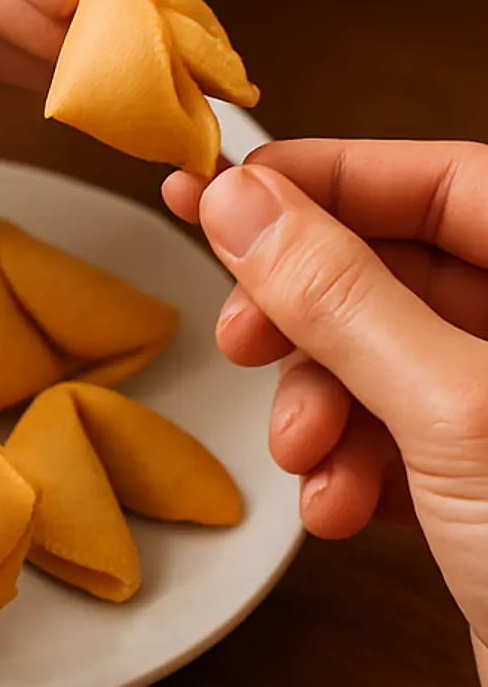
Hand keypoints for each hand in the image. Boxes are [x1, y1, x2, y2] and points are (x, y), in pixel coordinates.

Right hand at [165, 141, 487, 686]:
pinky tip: (343, 508)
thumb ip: (341, 297)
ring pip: (381, 358)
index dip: (329, 179)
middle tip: (242, 330)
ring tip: (305, 452)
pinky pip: (393, 436)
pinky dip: (351, 466)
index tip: (231, 193)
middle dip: (309, 314)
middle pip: (397, 269)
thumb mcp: (454, 412)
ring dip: (321, 405)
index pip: (443, 180)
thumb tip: (246, 206)